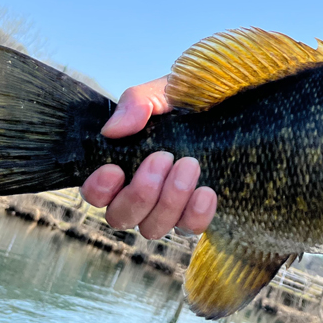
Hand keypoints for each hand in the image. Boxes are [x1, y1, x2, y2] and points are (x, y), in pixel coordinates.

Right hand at [79, 77, 216, 238]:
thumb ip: (136, 103)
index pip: (94, 194)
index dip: (98, 189)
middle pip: (121, 217)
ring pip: (152, 228)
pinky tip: (206, 191)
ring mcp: (167, 207)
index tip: (115, 169)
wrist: (228, 102)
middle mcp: (139, 193)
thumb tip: (113, 130)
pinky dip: (195, 215)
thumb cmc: (187, 99)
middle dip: (140, 192)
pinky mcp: (196, 213)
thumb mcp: (161, 92)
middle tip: (164, 157)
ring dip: (169, 200)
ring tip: (190, 164)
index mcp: (121, 165)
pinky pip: (189, 230)